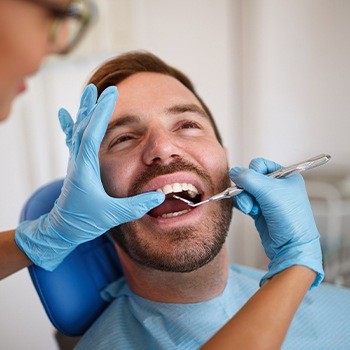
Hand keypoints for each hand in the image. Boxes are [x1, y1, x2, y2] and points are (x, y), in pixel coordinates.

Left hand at [15, 84, 164, 270]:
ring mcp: (75, 163)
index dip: (102, 113)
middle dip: (93, 106)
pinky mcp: (76, 166)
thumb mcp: (112, 215)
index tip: (110, 94)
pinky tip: (66, 115)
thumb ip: (137, 205)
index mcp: (85, 168)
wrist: (62, 229)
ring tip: (87, 94)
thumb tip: (160, 196)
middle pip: (83, 126)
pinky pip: (73, 139)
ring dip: (84, 111)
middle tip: (99, 88)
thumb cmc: (84, 221)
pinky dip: (72, 124)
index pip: (92, 133)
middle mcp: (77, 161)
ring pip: (78, 130)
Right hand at [229, 157, 322, 288]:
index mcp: (285, 176)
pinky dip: (244, 205)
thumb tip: (233, 171)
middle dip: (246, 188)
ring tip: (251, 209)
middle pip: (250, 178)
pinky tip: (250, 212)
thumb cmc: (289, 218)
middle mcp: (277, 186)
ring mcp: (267, 199)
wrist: (291, 246)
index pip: (261, 164)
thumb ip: (248, 178)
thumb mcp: (269, 191)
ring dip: (244, 199)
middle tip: (251, 199)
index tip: (254, 183)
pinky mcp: (260, 210)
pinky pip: (244, 201)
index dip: (253, 172)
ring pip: (245, 190)